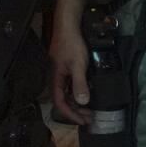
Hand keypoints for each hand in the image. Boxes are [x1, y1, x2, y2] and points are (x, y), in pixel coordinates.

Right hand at [49, 0, 92, 125]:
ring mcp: (60, 72)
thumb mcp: (78, 65)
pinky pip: (69, 86)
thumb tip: (82, 102)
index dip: (70, 114)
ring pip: (66, 94)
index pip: (59, 103)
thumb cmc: (72, 44)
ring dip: (77, 103)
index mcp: (56, 79)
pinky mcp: (65, 67)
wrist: (68, 25)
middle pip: (62, 100)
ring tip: (89, 109)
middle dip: (75, 111)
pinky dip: (77, 94)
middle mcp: (55, 77)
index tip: (83, 121)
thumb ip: (79, 83)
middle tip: (90, 118)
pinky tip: (86, 93)